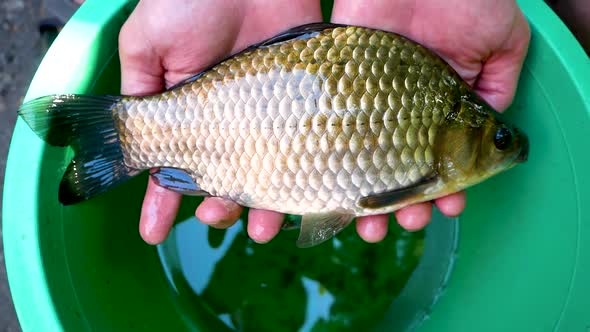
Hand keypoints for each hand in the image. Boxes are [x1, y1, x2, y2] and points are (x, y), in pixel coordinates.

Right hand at [118, 0, 328, 243]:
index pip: (173, 164)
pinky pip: (306, 147)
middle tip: (216, 218)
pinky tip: (304, 201)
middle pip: (224, 177)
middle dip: (218, 207)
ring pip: (267, 172)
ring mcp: (270, 113)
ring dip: (262, 206)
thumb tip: (130, 138)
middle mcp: (231, 118)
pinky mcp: (304, 101)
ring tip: (261, 228)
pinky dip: (306, 178)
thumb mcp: (148, 41)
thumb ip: (140, 87)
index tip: (154, 232)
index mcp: (192, 109)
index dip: (161, 201)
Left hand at [329, 0, 529, 233]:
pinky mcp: (336, 85)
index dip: (444, 187)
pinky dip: (329, 164)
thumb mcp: (501, 39)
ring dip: (366, 197)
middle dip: (403, 203)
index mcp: (438, 105)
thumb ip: (499, 83)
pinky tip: (334, 194)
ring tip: (371, 225)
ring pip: (361, 160)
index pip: (440, 158)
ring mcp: (366, 100)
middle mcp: (399, 110)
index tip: (446, 206)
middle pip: (396, 167)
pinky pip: (329, 131)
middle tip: (408, 222)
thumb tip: (491, 125)